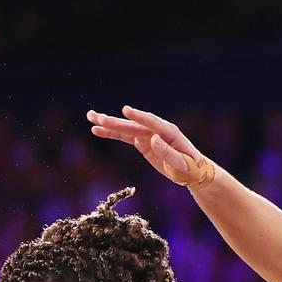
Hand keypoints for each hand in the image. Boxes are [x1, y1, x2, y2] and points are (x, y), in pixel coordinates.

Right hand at [86, 106, 215, 187]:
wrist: (191, 171)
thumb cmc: (189, 168)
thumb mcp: (181, 164)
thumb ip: (167, 152)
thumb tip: (153, 139)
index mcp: (169, 132)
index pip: (151, 123)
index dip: (138, 117)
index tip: (125, 110)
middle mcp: (156, 130)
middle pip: (133, 124)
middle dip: (115, 121)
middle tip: (98, 117)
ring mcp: (148, 134)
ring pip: (125, 127)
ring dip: (108, 123)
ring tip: (90, 117)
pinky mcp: (142, 141)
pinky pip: (124, 136)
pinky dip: (111, 133)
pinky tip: (97, 130)